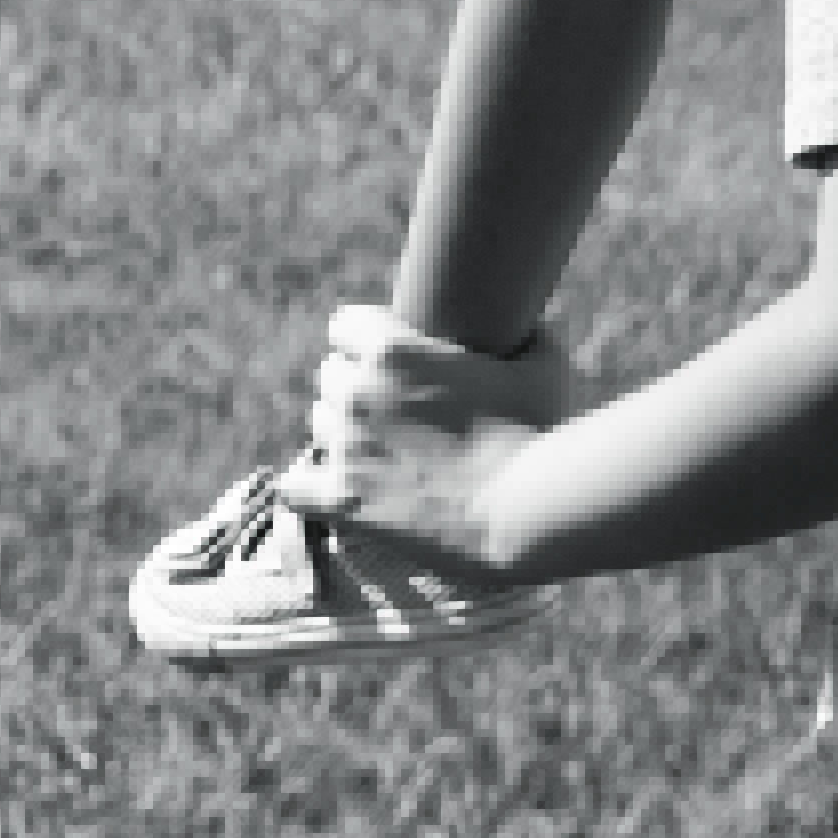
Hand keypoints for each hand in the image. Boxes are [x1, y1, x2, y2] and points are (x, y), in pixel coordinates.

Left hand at [295, 297, 588, 574]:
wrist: (524, 512)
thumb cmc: (538, 437)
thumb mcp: (543, 369)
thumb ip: (531, 337)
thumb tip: (535, 325)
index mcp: (391, 348)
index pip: (344, 324)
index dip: (364, 340)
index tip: (384, 358)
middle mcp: (357, 389)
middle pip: (331, 375)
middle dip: (357, 388)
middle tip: (394, 412)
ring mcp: (344, 445)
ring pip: (318, 423)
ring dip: (341, 432)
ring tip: (380, 451)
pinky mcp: (342, 498)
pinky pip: (294, 486)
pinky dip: (307, 486)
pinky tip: (325, 488)